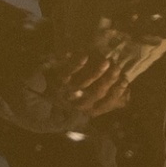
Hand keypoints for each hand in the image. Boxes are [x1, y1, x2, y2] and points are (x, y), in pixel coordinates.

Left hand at [45, 23, 165, 120]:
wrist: (37, 96)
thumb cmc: (70, 97)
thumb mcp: (90, 101)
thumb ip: (109, 100)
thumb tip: (127, 96)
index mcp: (86, 110)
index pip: (104, 105)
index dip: (116, 95)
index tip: (126, 82)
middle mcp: (76, 103)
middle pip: (95, 94)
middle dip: (108, 81)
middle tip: (118, 69)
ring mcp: (65, 91)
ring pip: (83, 83)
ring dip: (96, 72)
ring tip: (107, 62)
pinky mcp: (56, 80)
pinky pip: (67, 73)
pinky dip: (75, 64)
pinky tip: (84, 56)